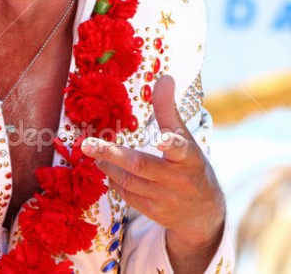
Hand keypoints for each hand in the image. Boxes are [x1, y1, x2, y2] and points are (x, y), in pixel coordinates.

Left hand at [80, 74, 225, 271]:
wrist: (203, 212)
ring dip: (108, 165)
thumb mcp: (186, 138)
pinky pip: (127, 195)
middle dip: (112, 154)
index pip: (180, 148)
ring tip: (93, 151)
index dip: (170, 143)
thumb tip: (165, 78)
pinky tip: (107, 169)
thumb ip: (170, 110)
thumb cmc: (191, 166)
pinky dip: (114, 181)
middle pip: (140, 166)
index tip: (160, 139)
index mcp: (189, 158)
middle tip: (87, 145)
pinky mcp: (154, 212)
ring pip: (128, 181)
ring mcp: (165, 199)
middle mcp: (177, 180)